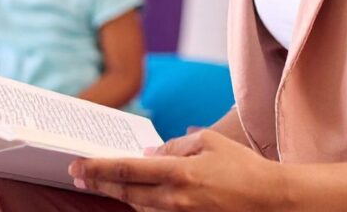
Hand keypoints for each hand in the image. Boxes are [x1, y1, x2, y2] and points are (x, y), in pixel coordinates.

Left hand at [69, 129, 287, 211]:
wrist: (270, 201)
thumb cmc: (241, 166)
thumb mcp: (207, 142)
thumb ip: (174, 147)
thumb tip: (147, 155)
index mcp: (178, 173)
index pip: (127, 170)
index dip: (98, 168)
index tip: (77, 165)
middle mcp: (174, 199)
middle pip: (126, 192)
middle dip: (98, 183)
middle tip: (76, 174)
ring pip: (139, 206)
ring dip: (119, 194)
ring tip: (100, 182)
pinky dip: (142, 204)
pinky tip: (135, 194)